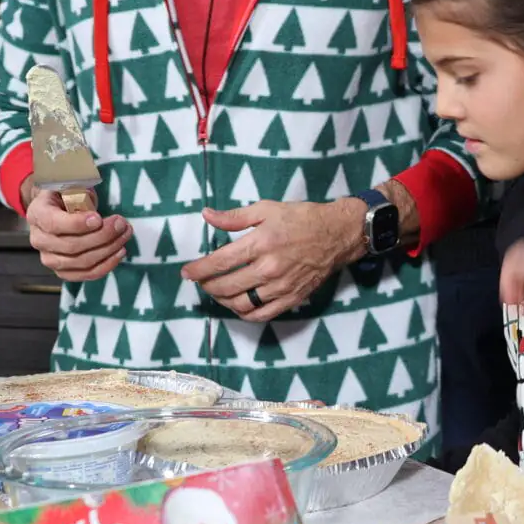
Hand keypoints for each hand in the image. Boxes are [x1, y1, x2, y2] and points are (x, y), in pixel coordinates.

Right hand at [23, 182, 129, 280]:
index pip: (54, 224)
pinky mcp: (63, 271)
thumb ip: (78, 193)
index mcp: (37, 214)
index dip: (77, 224)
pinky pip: (85, 274)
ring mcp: (49, 258)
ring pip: (81, 262)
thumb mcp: (69, 185)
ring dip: (108, 249)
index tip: (99, 218)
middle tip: (122, 223)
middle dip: (102, 235)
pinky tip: (120, 252)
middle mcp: (39, 240)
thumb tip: (91, 205)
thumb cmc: (66, 195)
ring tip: (125, 234)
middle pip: (71, 246)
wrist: (57, 210)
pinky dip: (106, 265)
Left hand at [184, 200, 358, 323]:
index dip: (198, 270)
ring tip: (217, 292)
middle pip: (226, 286)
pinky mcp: (291, 299)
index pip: (220, 262)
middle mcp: (269, 268)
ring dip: (222, 301)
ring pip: (241, 304)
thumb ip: (234, 217)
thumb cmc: (302, 218)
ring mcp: (281, 287)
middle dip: (206, 286)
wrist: (337, 234)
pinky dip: (244, 313)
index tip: (186, 272)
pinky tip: (237, 304)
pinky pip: (261, 315)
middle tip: (201, 281)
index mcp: (261, 242)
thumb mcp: (267, 209)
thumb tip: (207, 215)